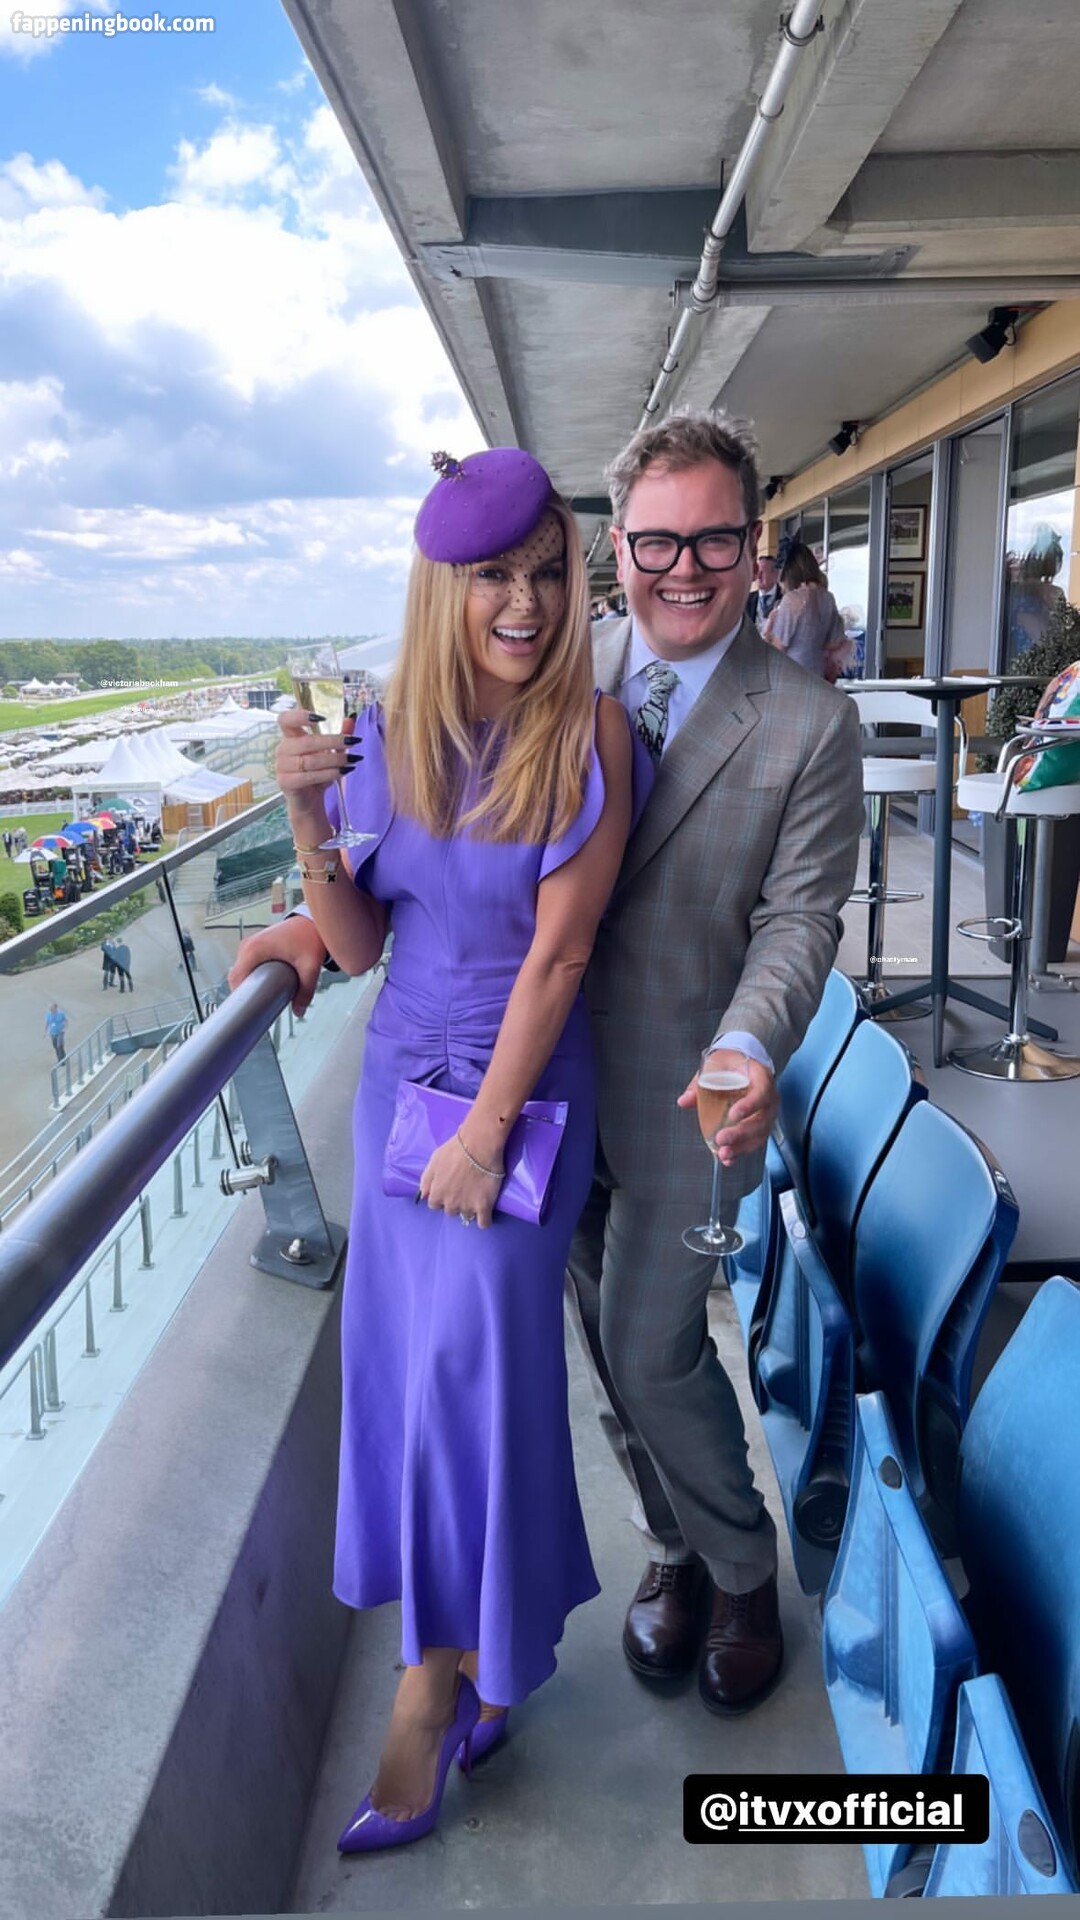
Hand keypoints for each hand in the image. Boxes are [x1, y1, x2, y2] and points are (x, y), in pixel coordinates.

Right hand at [228, 915, 327, 1016]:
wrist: (310, 922)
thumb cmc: (308, 937)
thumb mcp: (309, 966)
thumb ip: (306, 991)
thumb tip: (299, 1011)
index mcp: (255, 949)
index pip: (236, 978)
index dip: (239, 996)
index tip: (247, 1010)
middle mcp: (248, 946)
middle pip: (236, 976)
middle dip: (245, 993)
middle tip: (258, 1008)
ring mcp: (249, 945)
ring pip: (240, 972)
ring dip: (248, 985)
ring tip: (261, 1000)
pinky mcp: (254, 947)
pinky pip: (246, 966)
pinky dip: (251, 977)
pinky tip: (261, 988)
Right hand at [276, 705, 352, 839]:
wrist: (309, 800)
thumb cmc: (317, 773)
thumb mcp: (331, 752)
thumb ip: (340, 735)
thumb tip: (351, 718)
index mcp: (290, 738)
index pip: (285, 719)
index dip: (300, 715)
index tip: (321, 718)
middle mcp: (282, 750)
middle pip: (307, 741)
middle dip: (333, 741)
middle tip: (353, 742)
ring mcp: (281, 767)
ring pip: (311, 760)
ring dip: (335, 759)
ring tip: (352, 760)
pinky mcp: (285, 782)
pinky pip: (310, 776)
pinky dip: (329, 773)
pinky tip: (343, 772)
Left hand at [418, 1133, 503, 1229]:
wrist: (479, 1145)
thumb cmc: (455, 1150)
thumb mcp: (434, 1161)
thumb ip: (426, 1180)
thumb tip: (423, 1195)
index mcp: (436, 1194)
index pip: (434, 1205)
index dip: (441, 1198)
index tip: (449, 1190)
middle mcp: (450, 1204)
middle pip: (450, 1211)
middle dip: (455, 1202)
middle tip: (463, 1189)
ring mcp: (467, 1206)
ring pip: (466, 1215)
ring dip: (469, 1208)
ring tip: (476, 1195)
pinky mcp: (484, 1206)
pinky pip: (484, 1223)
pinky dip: (484, 1220)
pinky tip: (485, 1213)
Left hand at [677, 1049, 777, 1165]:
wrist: (745, 1062)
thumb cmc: (732, 1062)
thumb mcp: (715, 1064)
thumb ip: (699, 1083)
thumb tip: (684, 1101)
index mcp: (762, 1079)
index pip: (761, 1093)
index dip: (749, 1105)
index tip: (733, 1114)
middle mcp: (769, 1098)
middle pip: (761, 1120)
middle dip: (741, 1133)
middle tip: (721, 1139)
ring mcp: (767, 1114)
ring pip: (760, 1135)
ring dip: (742, 1147)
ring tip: (723, 1154)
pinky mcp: (761, 1125)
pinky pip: (755, 1141)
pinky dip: (741, 1151)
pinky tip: (728, 1159)